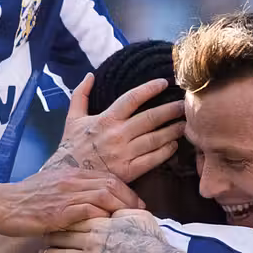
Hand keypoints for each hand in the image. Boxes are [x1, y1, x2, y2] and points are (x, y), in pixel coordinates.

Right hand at [0, 165, 142, 237]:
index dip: (126, 191)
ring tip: (128, 223)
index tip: (136, 204)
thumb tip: (89, 202)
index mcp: (71, 173)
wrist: (1, 204)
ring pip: (104, 194)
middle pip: (111, 183)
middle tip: (140, 215)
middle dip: (130, 200)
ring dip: (120, 209)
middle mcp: (72, 179)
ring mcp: (65, 194)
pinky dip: (102, 218)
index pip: (107, 176)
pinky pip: (89, 210)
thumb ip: (71, 191)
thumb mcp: (52, 187)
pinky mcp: (59, 210)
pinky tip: (108, 228)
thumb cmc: (25, 199)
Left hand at [37, 210, 168, 252]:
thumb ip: (121, 209)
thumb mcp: (138, 216)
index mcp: (100, 225)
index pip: (73, 219)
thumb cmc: (152, 240)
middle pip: (62, 236)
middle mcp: (90, 242)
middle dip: (50, 235)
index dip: (61, 218)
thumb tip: (112, 206)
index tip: (53, 217)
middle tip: (41, 234)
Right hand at [47, 75, 185, 182]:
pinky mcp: (129, 171)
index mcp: (105, 119)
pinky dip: (165, 152)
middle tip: (184, 104)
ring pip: (155, 139)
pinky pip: (152, 159)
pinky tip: (174, 146)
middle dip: (170, 110)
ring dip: (173, 130)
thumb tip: (90, 75)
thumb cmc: (72, 147)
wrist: (68, 176)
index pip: (131, 98)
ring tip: (185, 124)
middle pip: (150, 118)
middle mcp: (117, 135)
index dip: (149, 89)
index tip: (163, 83)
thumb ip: (80, 95)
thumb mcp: (72, 118)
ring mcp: (124, 154)